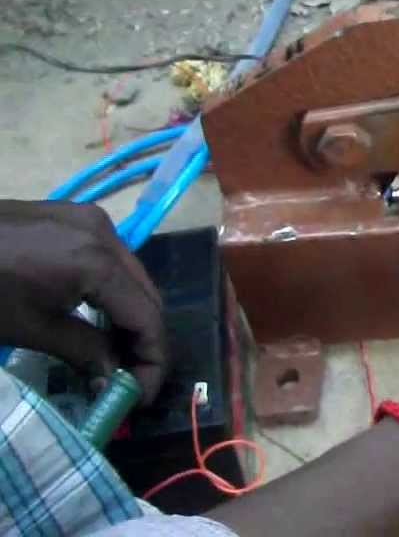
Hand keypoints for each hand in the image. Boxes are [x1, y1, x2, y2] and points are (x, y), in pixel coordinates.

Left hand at [0, 200, 166, 402]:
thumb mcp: (30, 329)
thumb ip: (84, 352)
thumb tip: (115, 380)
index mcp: (98, 262)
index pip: (148, 317)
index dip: (152, 361)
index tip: (140, 397)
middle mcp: (107, 234)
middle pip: (148, 295)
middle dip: (144, 341)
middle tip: (127, 380)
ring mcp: (92, 221)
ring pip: (132, 277)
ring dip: (129, 317)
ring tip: (112, 353)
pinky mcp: (75, 217)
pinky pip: (111, 260)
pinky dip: (112, 291)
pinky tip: (95, 315)